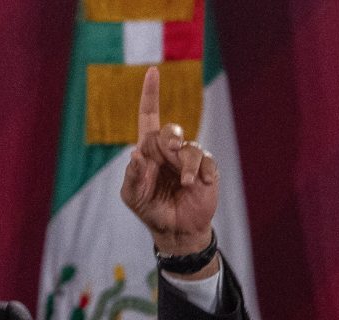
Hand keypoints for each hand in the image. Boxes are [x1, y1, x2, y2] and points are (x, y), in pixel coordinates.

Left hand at [120, 66, 217, 259]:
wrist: (175, 229)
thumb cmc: (150, 209)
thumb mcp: (132, 196)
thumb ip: (132, 177)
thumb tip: (135, 155)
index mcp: (148, 150)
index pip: (149, 116)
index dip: (150, 94)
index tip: (152, 71)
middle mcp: (169, 150)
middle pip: (171, 130)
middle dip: (170, 140)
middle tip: (170, 153)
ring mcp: (188, 159)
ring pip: (190, 147)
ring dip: (187, 165)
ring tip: (186, 183)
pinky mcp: (206, 169)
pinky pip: (206, 162)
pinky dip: (201, 173)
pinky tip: (197, 186)